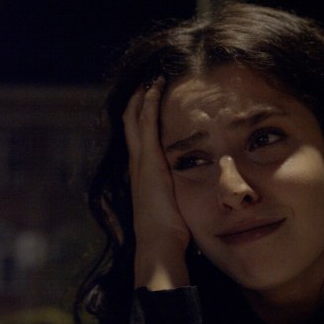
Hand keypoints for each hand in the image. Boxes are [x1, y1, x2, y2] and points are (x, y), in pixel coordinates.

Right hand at [123, 77, 190, 289]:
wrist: (158, 245)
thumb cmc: (168, 235)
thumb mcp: (173, 209)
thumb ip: (178, 197)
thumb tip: (193, 197)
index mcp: (143, 176)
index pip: (139, 140)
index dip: (141, 120)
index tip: (149, 102)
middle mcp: (137, 166)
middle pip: (130, 125)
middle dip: (137, 103)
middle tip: (146, 82)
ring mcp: (140, 163)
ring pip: (135, 121)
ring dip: (142, 98)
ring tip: (151, 79)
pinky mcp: (149, 162)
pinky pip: (146, 126)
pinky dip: (148, 105)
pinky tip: (154, 89)